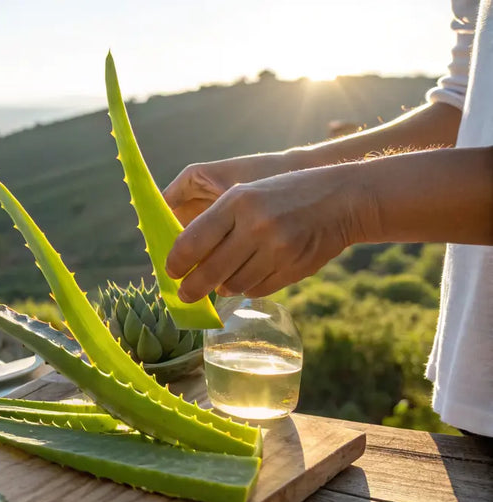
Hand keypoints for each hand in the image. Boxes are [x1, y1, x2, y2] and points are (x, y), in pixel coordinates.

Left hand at [165, 164, 367, 301]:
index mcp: (237, 202)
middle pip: (210, 271)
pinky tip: (246, 279)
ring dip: (222, 287)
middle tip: (184, 295)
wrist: (342, 200)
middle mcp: (256, 226)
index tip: (171, 271)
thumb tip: (185, 260)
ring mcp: (277, 249)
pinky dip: (246, 289)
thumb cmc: (283, 195)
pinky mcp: (293, 268)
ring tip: (220, 282)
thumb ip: (216, 224)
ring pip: (233, 285)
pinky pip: (257, 290)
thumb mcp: (247, 195)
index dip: (177, 262)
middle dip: (191, 288)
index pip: (192, 242)